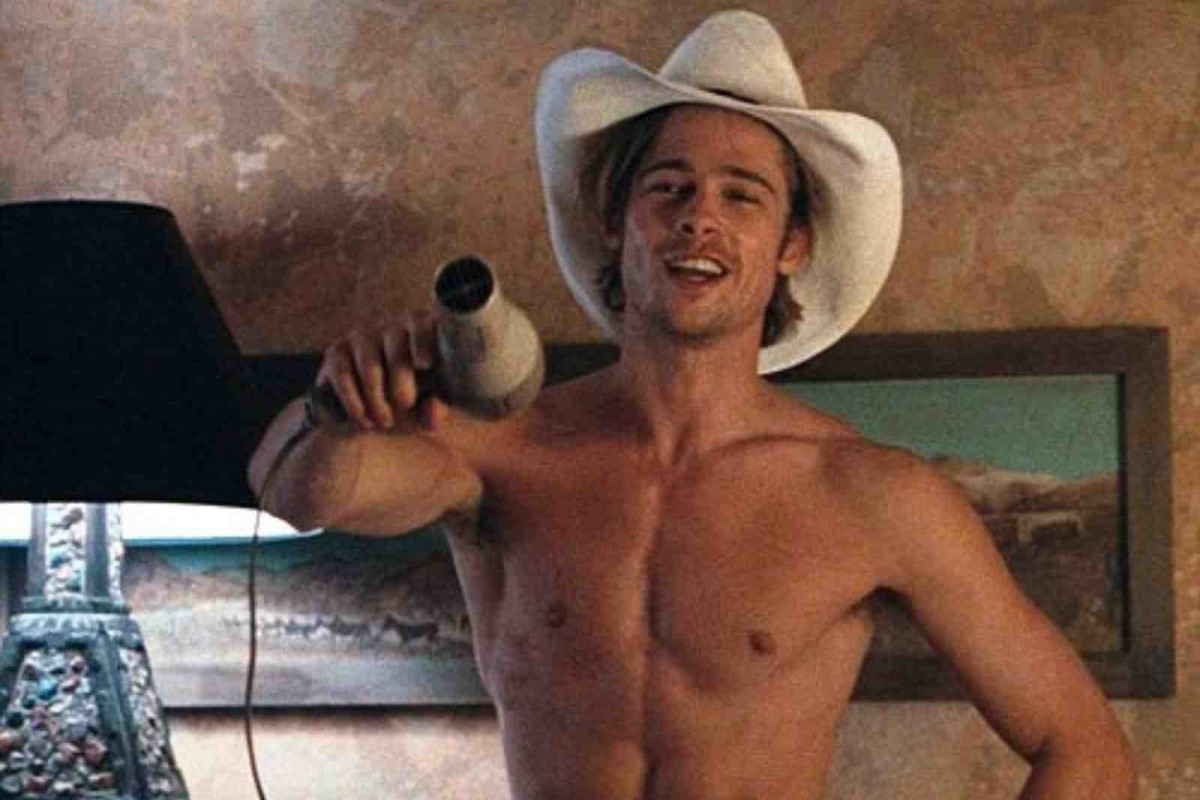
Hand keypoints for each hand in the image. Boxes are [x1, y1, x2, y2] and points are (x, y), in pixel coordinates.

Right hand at [313, 311, 449, 431]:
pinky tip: (363, 420)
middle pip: (395, 346)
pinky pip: (342, 374)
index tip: (425, 364)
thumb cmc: (418, 397)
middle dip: (400, 377)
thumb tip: (432, 412)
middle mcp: (392, 326)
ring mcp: (362, 336)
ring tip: (385, 422)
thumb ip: (438, 409)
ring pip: (369, 365)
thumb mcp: (432, 404)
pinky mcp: (338, 352)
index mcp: (423, 330)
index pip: (423, 327)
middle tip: (405, 404)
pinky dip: (352, 400)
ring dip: (376, 396)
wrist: (381, 403)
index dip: (423, 343)